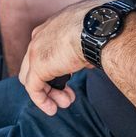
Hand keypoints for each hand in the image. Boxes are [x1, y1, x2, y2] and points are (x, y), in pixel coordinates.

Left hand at [17, 0, 95, 115]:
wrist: (99, 28)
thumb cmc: (103, 28)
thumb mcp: (92, 35)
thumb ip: (85, 48)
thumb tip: (89, 61)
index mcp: (53, 26)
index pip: (46, 50)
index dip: (56, 67)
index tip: (71, 77)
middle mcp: (40, 36)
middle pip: (35, 65)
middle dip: (51, 82)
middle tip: (67, 94)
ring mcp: (36, 50)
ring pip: (32, 78)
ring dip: (48, 93)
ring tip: (66, 103)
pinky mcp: (38, 66)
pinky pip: (34, 88)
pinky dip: (42, 101)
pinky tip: (52, 109)